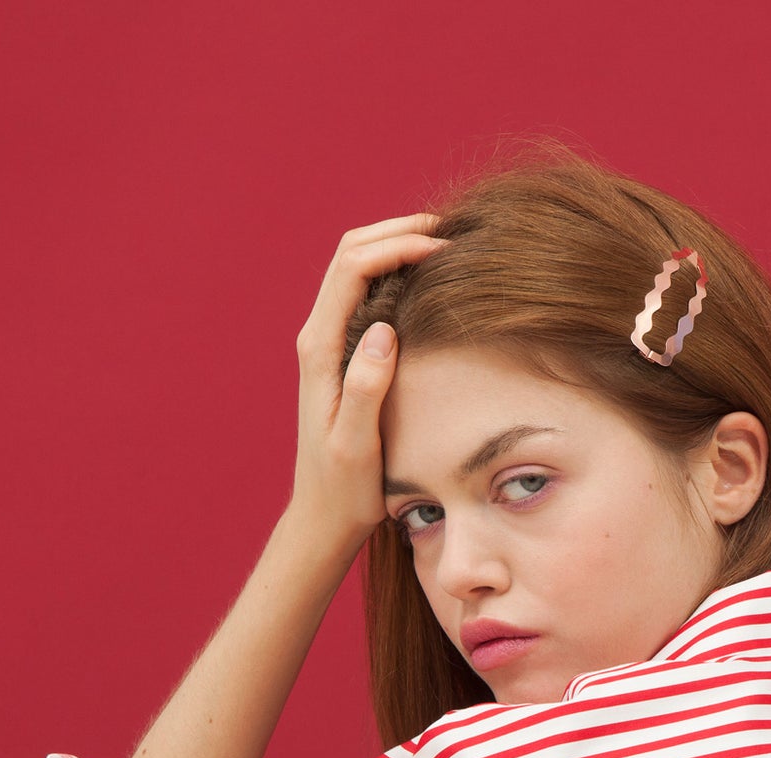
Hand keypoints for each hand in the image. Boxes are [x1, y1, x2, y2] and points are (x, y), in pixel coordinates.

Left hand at [288, 213, 445, 547]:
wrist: (324, 514)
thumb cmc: (344, 487)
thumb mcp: (356, 443)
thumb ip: (365, 387)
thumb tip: (383, 329)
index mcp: (321, 348)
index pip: (352, 268)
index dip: (397, 245)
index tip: (443, 249)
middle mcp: (319, 336)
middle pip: (351, 252)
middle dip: (398, 229)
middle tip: (451, 230)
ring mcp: (331, 341)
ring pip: (358, 267)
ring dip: (397, 245)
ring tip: (446, 244)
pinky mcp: (346, 352)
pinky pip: (367, 292)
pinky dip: (397, 271)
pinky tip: (431, 280)